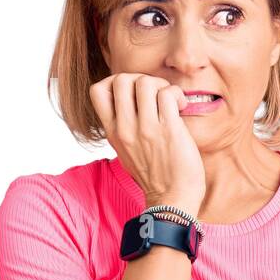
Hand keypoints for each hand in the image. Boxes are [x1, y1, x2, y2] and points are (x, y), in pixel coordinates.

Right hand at [89, 74, 206, 214]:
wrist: (172, 200)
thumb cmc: (155, 177)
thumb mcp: (127, 151)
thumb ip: (124, 128)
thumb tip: (132, 103)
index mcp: (112, 132)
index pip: (97, 90)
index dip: (115, 82)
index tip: (134, 94)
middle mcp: (125, 128)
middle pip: (122, 79)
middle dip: (142, 80)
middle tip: (156, 96)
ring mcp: (146, 128)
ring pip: (145, 82)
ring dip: (161, 86)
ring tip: (171, 102)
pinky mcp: (168, 130)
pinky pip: (167, 94)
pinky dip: (176, 95)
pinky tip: (182, 108)